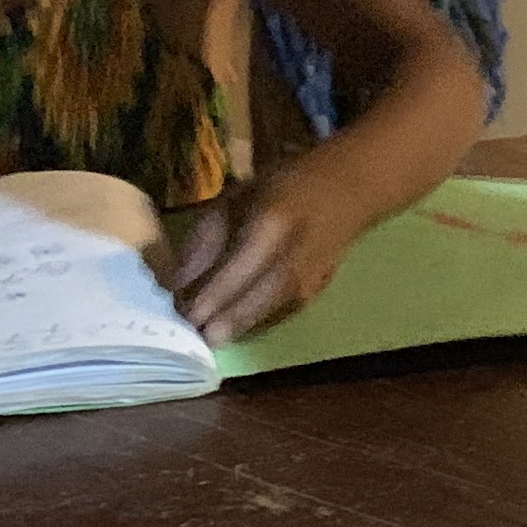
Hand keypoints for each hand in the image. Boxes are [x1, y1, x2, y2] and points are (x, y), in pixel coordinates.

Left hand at [167, 165, 366, 341]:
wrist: (350, 190)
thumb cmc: (285, 186)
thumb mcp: (237, 198)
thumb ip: (206, 238)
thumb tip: (176, 283)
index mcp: (274, 223)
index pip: (238, 268)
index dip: (211, 295)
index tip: (183, 314)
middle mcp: (296, 256)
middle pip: (256, 297)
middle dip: (223, 320)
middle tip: (191, 335)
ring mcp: (312, 278)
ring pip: (270, 312)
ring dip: (237, 328)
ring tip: (207, 339)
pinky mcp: (318, 292)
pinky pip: (281, 314)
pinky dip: (255, 325)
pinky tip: (233, 331)